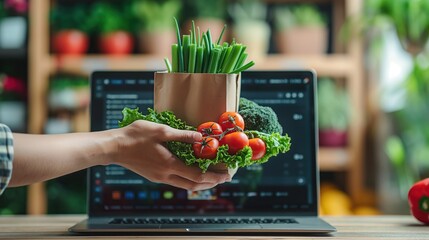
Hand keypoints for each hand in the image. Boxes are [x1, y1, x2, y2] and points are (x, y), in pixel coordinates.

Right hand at [111, 120, 230, 190]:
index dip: (214, 176)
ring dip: (200, 182)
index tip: (226, 174)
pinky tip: (192, 173)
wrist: (113, 147)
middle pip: (193, 185)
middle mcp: (165, 175)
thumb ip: (182, 136)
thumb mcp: (161, 131)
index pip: (197, 176)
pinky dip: (188, 179)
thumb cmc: (135, 136)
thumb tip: (201, 137)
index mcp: (169, 165)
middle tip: (223, 178)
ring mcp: (159, 177)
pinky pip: (176, 181)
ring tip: (212, 177)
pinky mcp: (154, 176)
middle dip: (211, 183)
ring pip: (185, 185)